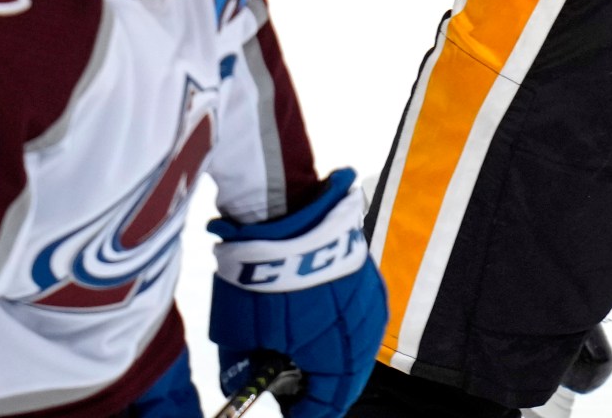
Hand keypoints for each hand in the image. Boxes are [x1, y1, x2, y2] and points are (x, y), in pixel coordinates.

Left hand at [208, 168, 386, 417]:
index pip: (326, 406)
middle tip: (286, 384)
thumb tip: (242, 382)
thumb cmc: (263, 278)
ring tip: (296, 350)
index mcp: (340, 358)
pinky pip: (358, 317)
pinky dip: (336, 326)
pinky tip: (311, 318)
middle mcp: (366, 336)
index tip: (283, 410)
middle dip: (316, 386)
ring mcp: (373, 304)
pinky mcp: (370, 277)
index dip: (302, 412)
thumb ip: (242, 370)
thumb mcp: (238, 334)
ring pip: (354, 346)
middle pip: (345, 378)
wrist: (287, 213)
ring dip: (328, 354)